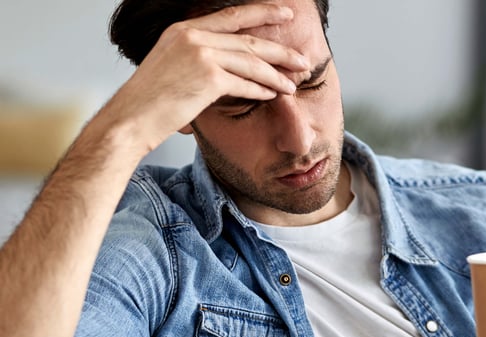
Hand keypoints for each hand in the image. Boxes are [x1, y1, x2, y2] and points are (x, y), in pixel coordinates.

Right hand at [94, 3, 309, 151]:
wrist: (129, 120)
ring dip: (277, 76)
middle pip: (250, 40)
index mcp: (183, 29)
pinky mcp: (207, 78)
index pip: (232, 15)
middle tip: (302, 59)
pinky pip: (245, 84)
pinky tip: (274, 95)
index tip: (285, 12)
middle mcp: (192, 36)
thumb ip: (198, 56)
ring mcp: (200, 55)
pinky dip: (262, 90)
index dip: (262, 12)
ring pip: (252, 63)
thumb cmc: (150, 101)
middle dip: (281, 51)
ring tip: (293, 84)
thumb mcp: (171, 64)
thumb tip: (229, 64)